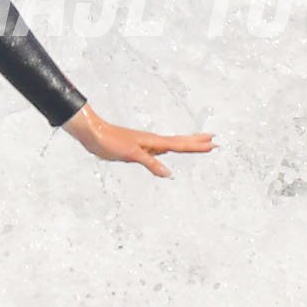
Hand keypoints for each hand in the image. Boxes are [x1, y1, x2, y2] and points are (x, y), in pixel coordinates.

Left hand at [66, 106, 211, 176]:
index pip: (179, 144)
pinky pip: (158, 151)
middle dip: (196, 142)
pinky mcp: (136, 149)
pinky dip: (167, 152)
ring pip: (170, 145)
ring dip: (184, 144)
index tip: (212, 143)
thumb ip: (150, 163)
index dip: (196, 145)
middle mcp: (152, 142)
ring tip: (197, 143)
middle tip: (213, 141)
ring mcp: (145, 145)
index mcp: (153, 141)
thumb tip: (168, 174)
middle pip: (179, 142)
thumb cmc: (110, 141)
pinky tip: (167, 154)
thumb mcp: (131, 153)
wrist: (93, 133)